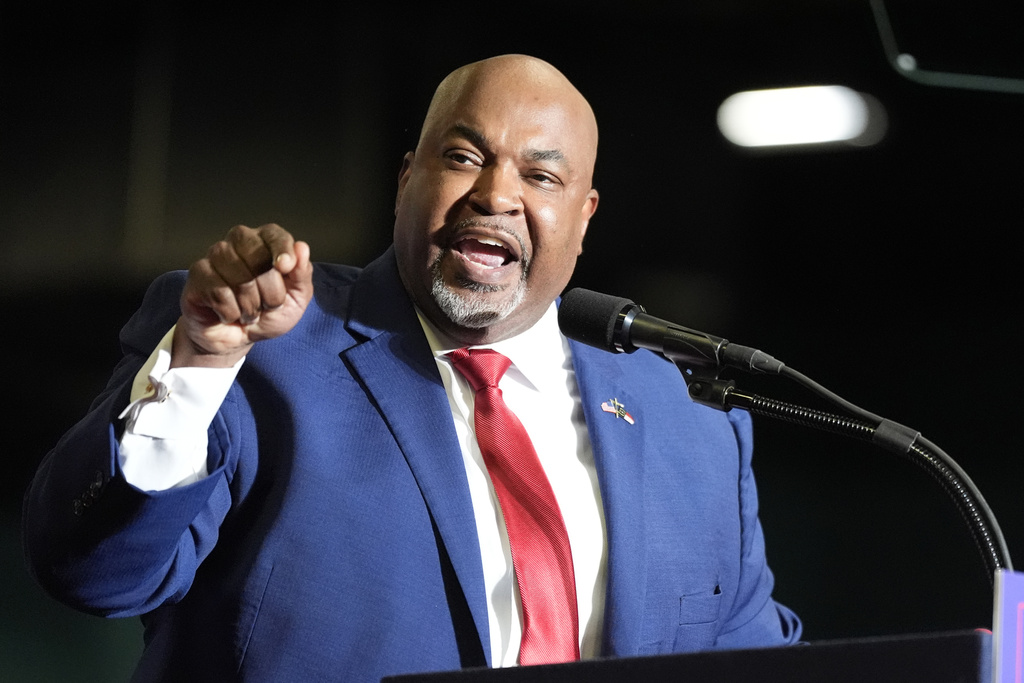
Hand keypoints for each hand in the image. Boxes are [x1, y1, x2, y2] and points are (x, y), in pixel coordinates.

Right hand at [173, 224, 313, 367]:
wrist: (237, 338)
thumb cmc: (268, 314)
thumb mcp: (296, 300)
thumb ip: (302, 275)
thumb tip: (302, 247)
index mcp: (265, 242)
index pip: (274, 234)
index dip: (282, 249)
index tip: (286, 267)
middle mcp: (239, 242)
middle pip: (258, 257)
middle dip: (271, 291)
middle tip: (267, 304)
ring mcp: (215, 256)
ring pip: (241, 279)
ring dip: (251, 306)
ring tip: (248, 311)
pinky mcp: (197, 274)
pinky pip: (220, 293)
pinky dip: (230, 312)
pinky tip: (228, 313)